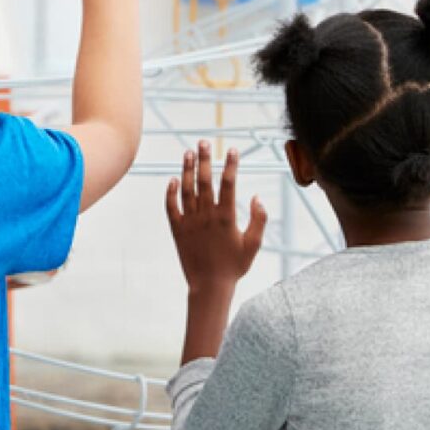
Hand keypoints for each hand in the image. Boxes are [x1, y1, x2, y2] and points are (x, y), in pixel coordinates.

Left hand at [166, 142, 266, 294]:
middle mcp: (207, 216)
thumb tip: (256, 196)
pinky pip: (171, 207)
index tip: (232, 150)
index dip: (230, 165)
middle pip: (205, 181)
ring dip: (187, 169)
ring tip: (188, 152)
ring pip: (187, 189)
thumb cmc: (234, 266)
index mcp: (226, 217)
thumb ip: (259, 219)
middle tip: (203, 142)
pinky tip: (173, 179)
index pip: (229, 184)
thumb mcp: (253, 244)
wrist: (209, 287)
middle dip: (205, 159)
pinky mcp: (177, 230)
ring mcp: (190, 222)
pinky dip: (170, 192)